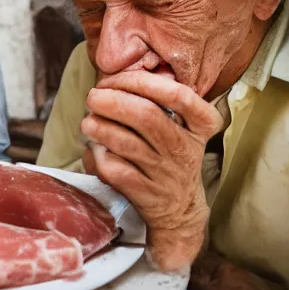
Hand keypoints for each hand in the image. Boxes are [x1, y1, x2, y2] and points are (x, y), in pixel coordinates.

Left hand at [79, 71, 222, 271]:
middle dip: (112, 101)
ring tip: (88, 122)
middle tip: (93, 97)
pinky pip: (115, 170)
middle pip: (147, 116)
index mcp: (200, 126)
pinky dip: (98, 157)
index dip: (140, 82)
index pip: (179, 95)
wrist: (179, 211)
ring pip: (127, 143)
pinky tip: (94, 150)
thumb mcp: (180, 128)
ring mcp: (166, 173)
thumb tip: (114, 78)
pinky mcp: (145, 194)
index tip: (113, 80)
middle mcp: (185, 149)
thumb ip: (157, 101)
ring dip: (100, 128)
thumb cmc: (169, 156)